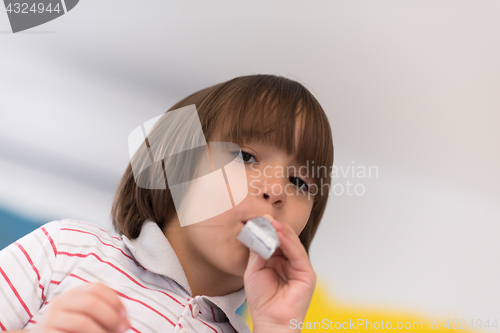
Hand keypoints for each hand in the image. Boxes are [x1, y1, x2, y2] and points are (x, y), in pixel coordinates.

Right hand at [33, 283, 129, 332]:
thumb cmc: (71, 329)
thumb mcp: (88, 316)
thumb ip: (106, 315)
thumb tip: (126, 323)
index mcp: (73, 293)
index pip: (98, 288)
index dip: (115, 301)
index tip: (125, 317)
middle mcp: (61, 302)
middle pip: (91, 302)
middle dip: (111, 317)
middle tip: (121, 330)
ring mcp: (52, 318)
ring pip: (81, 322)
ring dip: (100, 332)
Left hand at [244, 214, 315, 332]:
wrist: (270, 320)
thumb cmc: (262, 300)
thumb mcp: (254, 270)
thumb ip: (257, 251)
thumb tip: (258, 232)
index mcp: (278, 261)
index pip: (275, 240)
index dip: (267, 230)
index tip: (257, 219)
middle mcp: (290, 262)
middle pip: (285, 239)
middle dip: (274, 228)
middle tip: (264, 217)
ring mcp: (300, 266)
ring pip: (292, 243)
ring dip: (281, 231)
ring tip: (271, 222)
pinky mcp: (307, 273)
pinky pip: (298, 253)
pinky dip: (288, 242)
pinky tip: (279, 233)